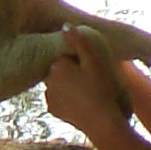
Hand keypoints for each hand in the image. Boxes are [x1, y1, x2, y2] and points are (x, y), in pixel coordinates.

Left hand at [42, 25, 130, 145]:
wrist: (102, 124)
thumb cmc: (102, 90)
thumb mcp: (95, 62)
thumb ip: (80, 41)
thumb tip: (65, 25)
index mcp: (58, 65)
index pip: (64, 53)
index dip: (78, 57)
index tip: (89, 64)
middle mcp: (48, 80)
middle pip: (60, 67)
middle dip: (72, 69)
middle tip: (91, 77)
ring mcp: (49, 96)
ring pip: (58, 81)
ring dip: (68, 82)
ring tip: (87, 88)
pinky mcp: (53, 109)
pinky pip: (58, 96)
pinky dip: (67, 96)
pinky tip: (80, 99)